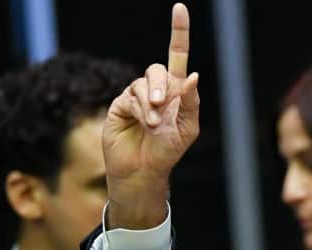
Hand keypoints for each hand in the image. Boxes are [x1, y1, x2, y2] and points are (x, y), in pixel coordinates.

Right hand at [103, 3, 199, 226]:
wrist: (144, 171)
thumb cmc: (168, 152)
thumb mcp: (188, 129)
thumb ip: (191, 102)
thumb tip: (192, 75)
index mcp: (176, 92)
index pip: (177, 55)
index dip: (178, 32)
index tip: (179, 8)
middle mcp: (156, 90)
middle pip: (157, 69)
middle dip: (161, 86)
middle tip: (162, 107)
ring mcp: (136, 96)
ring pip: (143, 84)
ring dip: (150, 104)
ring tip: (152, 125)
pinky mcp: (120, 105)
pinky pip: (130, 96)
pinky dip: (139, 109)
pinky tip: (143, 123)